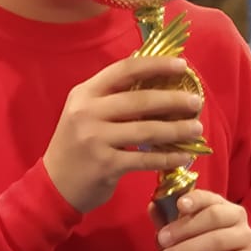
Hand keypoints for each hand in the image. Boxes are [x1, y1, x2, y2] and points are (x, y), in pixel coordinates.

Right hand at [44, 56, 205, 214]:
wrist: (53, 185)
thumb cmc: (77, 147)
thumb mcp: (86, 114)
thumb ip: (113, 99)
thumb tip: (159, 85)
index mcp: (85, 93)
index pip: (125, 69)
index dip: (156, 65)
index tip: (182, 66)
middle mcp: (87, 112)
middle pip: (140, 100)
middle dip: (174, 100)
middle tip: (196, 102)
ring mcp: (95, 139)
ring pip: (147, 130)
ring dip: (177, 129)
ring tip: (196, 129)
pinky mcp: (105, 165)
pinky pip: (145, 159)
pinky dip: (168, 157)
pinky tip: (184, 156)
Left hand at [152, 189, 250, 250]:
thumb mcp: (183, 236)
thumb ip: (169, 222)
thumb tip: (153, 206)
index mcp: (220, 206)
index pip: (208, 197)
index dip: (194, 199)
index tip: (179, 205)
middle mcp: (236, 218)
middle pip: (213, 216)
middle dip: (185, 228)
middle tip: (162, 240)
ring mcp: (245, 239)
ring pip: (220, 239)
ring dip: (191, 249)